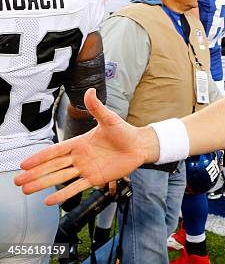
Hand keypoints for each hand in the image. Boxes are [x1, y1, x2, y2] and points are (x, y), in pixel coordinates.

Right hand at [14, 89, 149, 204]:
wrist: (139, 146)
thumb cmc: (125, 132)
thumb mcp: (110, 119)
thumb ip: (97, 108)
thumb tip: (90, 91)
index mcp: (80, 143)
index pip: (56, 151)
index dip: (40, 157)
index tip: (24, 163)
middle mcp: (80, 157)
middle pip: (53, 166)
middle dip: (35, 173)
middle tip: (18, 181)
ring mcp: (86, 169)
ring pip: (61, 178)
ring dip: (44, 184)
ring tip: (26, 190)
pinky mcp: (95, 179)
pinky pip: (77, 187)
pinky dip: (63, 194)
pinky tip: (50, 201)